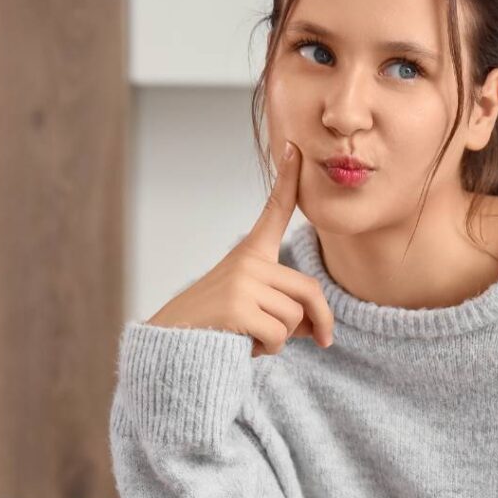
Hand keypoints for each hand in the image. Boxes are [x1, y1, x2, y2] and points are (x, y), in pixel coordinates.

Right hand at [145, 140, 334, 357]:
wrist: (174, 348)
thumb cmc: (219, 326)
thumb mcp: (256, 309)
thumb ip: (289, 311)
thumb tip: (323, 331)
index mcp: (250, 254)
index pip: (274, 212)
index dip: (287, 180)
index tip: (296, 148)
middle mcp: (247, 261)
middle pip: (308, 290)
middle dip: (319, 320)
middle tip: (320, 339)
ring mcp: (241, 282)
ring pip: (294, 317)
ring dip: (283, 339)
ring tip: (252, 336)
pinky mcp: (237, 307)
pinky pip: (279, 336)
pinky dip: (269, 350)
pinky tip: (245, 345)